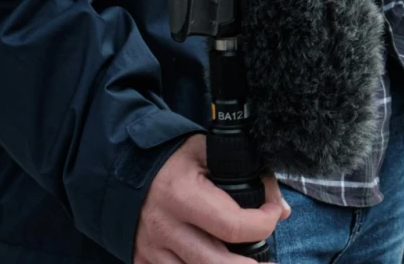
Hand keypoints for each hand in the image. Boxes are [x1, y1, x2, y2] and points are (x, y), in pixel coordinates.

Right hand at [133, 136, 286, 263]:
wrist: (122, 168)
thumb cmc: (172, 159)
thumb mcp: (207, 151)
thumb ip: (248, 172)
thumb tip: (282, 209)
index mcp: (182, 196)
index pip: (233, 225)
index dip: (264, 223)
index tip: (274, 212)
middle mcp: (165, 228)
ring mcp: (152, 249)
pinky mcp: (142, 260)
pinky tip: (218, 263)